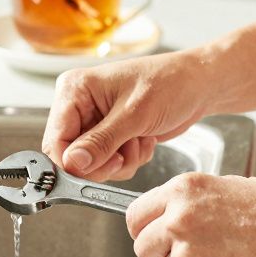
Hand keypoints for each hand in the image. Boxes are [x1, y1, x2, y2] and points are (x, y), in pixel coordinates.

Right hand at [42, 49, 212, 180]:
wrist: (199, 85)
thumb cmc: (170, 84)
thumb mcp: (134, 115)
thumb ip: (101, 141)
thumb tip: (73, 163)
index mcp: (76, 89)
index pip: (56, 138)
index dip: (71, 162)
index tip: (93, 172)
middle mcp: (81, 105)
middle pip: (72, 156)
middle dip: (102, 163)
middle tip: (124, 156)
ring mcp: (96, 121)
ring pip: (93, 163)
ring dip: (121, 161)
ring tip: (140, 140)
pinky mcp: (112, 134)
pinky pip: (110, 163)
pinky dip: (130, 159)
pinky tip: (144, 139)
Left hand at [126, 172, 255, 256]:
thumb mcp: (233, 186)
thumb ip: (197, 198)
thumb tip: (179, 209)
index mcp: (185, 190)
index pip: (136, 213)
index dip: (145, 226)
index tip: (151, 232)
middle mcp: (179, 220)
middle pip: (142, 245)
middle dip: (159, 250)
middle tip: (187, 251)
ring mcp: (188, 255)